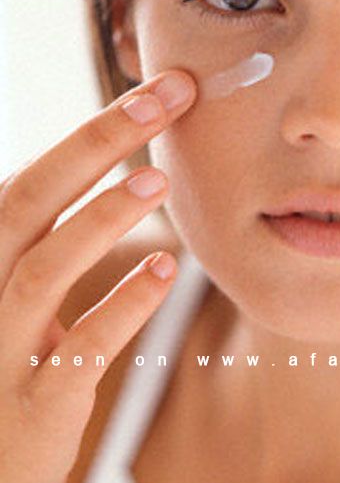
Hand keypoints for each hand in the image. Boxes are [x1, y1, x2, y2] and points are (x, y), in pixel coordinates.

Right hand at [0, 70, 195, 481]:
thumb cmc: (8, 358)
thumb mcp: (15, 289)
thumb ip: (48, 237)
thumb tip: (107, 176)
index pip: (33, 176)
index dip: (94, 131)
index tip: (156, 92)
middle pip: (29, 199)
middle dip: (98, 143)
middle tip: (163, 100)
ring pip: (45, 267)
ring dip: (103, 218)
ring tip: (159, 180)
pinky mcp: (32, 404)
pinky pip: (80, 349)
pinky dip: (123, 306)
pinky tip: (166, 273)